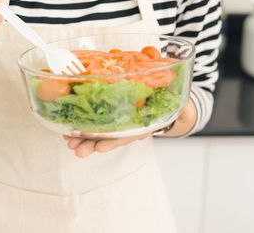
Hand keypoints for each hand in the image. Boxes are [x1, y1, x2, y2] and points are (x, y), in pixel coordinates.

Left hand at [63, 99, 197, 157]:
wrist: (171, 103)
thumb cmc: (174, 103)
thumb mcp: (181, 105)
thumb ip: (183, 108)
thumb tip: (186, 109)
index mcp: (145, 125)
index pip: (128, 135)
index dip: (114, 141)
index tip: (99, 147)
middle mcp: (130, 127)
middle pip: (110, 138)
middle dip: (92, 144)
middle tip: (77, 150)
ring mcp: (121, 123)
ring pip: (100, 133)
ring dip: (83, 138)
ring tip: (69, 143)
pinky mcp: (112, 115)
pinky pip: (96, 123)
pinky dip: (82, 128)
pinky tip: (67, 131)